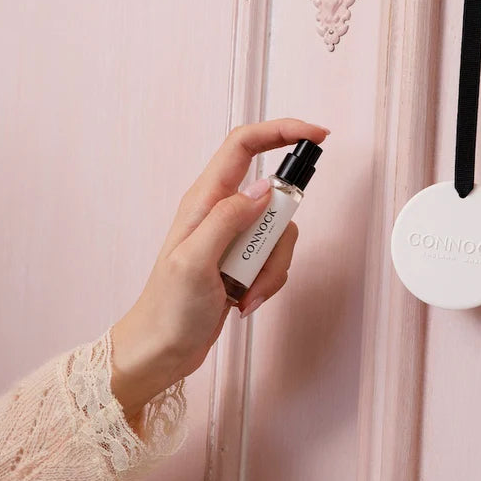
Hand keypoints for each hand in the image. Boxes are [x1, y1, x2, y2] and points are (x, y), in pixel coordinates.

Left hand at [110, 118, 329, 419]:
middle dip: (279, 235)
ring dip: (272, 269)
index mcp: (204, 199)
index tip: (318, 135)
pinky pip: (276, 260)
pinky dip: (268, 283)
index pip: (245, 145)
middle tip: (257, 265)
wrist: (162, 350)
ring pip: (281, 234)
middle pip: (277, 198)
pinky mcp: (245, 262)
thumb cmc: (168, 308)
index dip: (282, 131)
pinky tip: (243, 302)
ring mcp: (235, 237)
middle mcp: (221, 211)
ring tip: (244, 294)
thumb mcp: (194, 260)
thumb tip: (266, 188)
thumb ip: (228, 218)